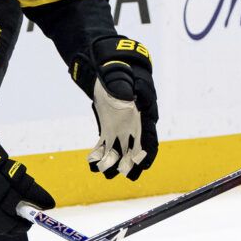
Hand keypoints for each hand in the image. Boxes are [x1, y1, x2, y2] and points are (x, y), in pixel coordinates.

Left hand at [72, 36, 158, 180]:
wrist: (108, 65)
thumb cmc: (118, 69)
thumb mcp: (119, 74)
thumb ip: (124, 85)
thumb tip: (129, 96)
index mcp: (143, 111)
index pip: (149, 134)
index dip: (148, 150)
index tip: (144, 164)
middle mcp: (135, 123)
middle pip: (138, 148)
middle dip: (133, 163)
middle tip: (128, 175)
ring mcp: (122, 127)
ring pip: (122, 150)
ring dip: (115, 163)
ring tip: (104, 172)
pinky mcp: (109, 128)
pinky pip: (106, 145)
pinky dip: (99, 154)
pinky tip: (91, 163)